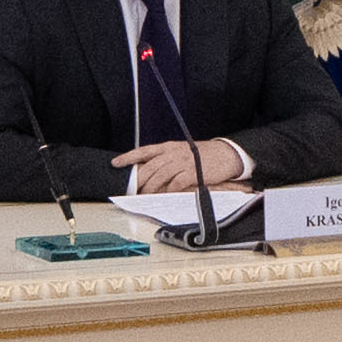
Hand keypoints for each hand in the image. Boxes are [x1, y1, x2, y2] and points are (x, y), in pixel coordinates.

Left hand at [114, 138, 242, 194]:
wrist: (225, 154)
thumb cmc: (202, 155)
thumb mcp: (182, 151)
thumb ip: (167, 159)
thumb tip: (150, 171)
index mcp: (169, 146)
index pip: (144, 150)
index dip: (128, 156)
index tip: (116, 163)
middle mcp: (173, 153)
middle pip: (150, 166)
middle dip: (138, 179)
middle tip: (131, 189)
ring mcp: (183, 162)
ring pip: (160, 176)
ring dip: (151, 187)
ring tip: (144, 195)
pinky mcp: (193, 172)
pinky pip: (176, 183)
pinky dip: (169, 190)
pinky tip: (165, 195)